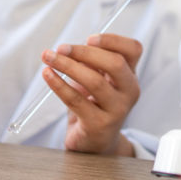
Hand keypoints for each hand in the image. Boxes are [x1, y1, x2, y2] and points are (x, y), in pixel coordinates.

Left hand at [42, 33, 141, 154]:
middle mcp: (129, 91)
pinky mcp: (99, 124)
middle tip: (61, 48)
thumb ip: (91, 63)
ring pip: (94, 81)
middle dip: (85, 52)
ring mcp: (117, 109)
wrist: (93, 141)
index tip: (89, 38)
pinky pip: (76, 100)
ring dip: (68, 66)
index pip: (133, 50)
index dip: (113, 40)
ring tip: (49, 58)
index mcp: (130, 75)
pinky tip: (48, 75)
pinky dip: (59, 84)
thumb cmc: (93, 104)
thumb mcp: (97, 79)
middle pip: (115, 63)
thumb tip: (70, 49)